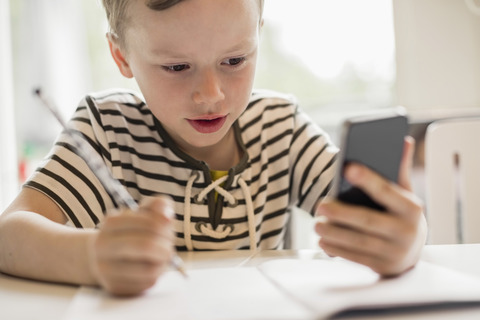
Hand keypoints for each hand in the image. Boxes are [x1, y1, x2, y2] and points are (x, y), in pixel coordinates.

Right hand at [88, 196, 174, 295]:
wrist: (103, 256)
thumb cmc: (131, 231)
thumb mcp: (142, 212)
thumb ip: (157, 205)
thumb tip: (167, 217)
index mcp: (111, 222)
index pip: (149, 224)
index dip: (166, 227)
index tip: (169, 228)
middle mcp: (103, 245)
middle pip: (146, 246)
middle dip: (166, 246)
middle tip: (170, 247)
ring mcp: (105, 268)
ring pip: (149, 269)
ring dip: (163, 263)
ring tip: (162, 258)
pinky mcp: (114, 287)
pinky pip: (146, 283)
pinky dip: (156, 275)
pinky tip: (151, 268)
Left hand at [314, 137, 426, 275]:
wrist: (412, 255)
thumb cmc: (401, 216)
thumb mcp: (404, 194)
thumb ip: (399, 169)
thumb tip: (402, 139)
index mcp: (412, 208)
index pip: (386, 191)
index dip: (367, 179)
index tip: (347, 167)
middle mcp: (406, 231)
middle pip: (368, 221)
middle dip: (342, 213)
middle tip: (320, 204)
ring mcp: (395, 252)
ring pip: (359, 242)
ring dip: (334, 233)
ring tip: (316, 224)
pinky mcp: (382, 267)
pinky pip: (356, 258)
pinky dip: (337, 250)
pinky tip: (323, 241)